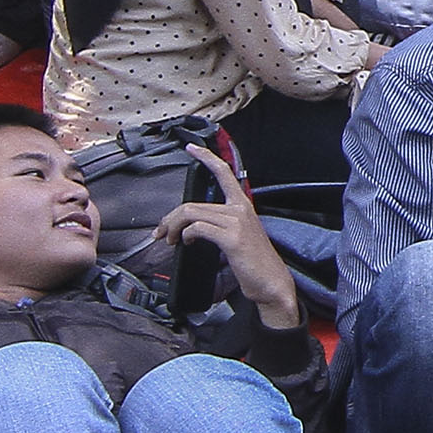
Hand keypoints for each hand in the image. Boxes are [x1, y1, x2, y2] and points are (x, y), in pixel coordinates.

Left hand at [153, 148, 301, 329]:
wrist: (271, 284)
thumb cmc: (255, 264)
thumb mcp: (239, 236)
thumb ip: (220, 225)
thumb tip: (193, 227)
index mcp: (242, 206)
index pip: (224, 173)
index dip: (206, 158)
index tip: (192, 148)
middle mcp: (239, 209)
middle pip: (192, 203)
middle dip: (169, 218)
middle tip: (161, 232)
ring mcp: (236, 222)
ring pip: (191, 213)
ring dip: (173, 228)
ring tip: (170, 240)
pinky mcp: (232, 238)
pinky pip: (198, 228)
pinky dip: (186, 235)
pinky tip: (186, 243)